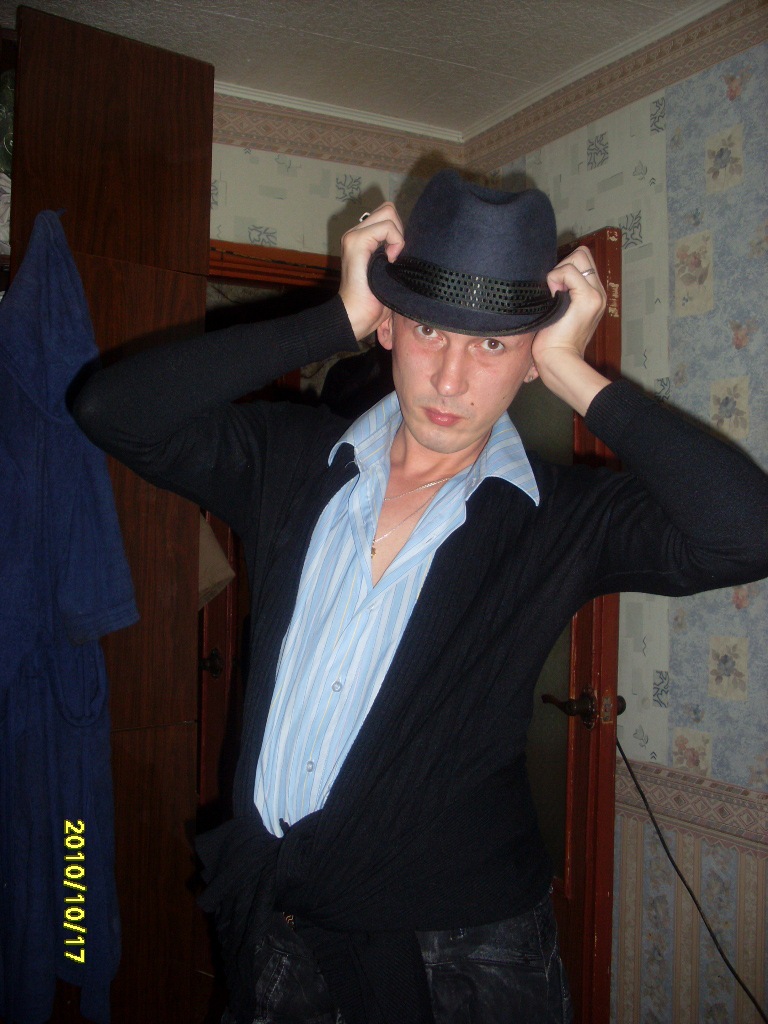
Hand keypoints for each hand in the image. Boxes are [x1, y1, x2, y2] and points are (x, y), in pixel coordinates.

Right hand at [338, 202, 404, 339]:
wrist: (356, 316)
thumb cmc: (374, 302)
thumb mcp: (388, 271)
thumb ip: (394, 251)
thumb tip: (412, 242)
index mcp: (362, 239)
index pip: (387, 216)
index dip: (398, 232)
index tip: (397, 257)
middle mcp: (356, 233)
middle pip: (388, 209)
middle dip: (399, 230)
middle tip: (396, 257)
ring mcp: (354, 235)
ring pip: (388, 212)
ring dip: (397, 236)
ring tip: (392, 260)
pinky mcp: (356, 241)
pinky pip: (386, 226)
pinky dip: (395, 241)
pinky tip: (391, 261)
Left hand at [531, 246, 609, 415]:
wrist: (558, 359)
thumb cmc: (552, 341)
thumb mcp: (558, 310)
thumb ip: (562, 291)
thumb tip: (550, 275)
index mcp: (593, 295)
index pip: (583, 260)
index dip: (564, 267)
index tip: (553, 289)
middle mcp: (599, 292)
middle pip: (583, 254)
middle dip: (563, 266)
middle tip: (553, 291)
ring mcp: (596, 294)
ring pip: (578, 257)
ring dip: (559, 273)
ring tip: (554, 297)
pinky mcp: (588, 298)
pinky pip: (568, 271)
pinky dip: (555, 279)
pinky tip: (552, 298)